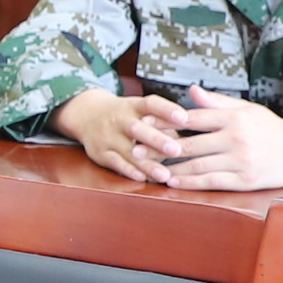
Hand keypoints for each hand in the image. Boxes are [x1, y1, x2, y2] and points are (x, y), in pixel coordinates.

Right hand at [53, 87, 184, 182]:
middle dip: (157, 140)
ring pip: (127, 150)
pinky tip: (143, 177)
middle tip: (176, 149)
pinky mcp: (100, 153)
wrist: (86, 114)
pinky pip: (115, 163)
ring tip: (165, 174)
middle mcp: (119, 119)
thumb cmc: (124, 114)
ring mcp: (108, 136)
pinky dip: (129, 171)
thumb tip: (196, 131)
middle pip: (137, 128)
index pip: (151, 104)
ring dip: (147, 163)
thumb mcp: (140, 109)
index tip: (184, 117)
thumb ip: (164, 120)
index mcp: (133, 105)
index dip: (167, 110)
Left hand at [148, 86, 282, 190]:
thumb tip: (191, 91)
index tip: (143, 124)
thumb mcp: (247, 109)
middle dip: (159, 148)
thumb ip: (218, 102)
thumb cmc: (271, 129)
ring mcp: (241, 161)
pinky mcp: (245, 180)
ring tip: (148, 168)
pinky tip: (172, 182)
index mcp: (235, 118)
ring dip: (169, 168)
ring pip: (196, 165)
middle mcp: (237, 138)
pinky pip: (211, 182)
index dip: (165, 122)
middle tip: (135, 150)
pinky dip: (188, 183)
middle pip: (189, 144)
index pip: (192, 119)